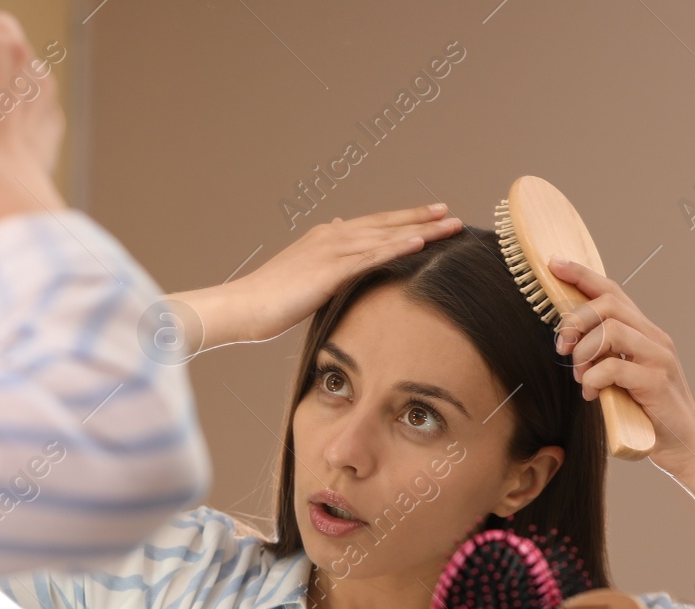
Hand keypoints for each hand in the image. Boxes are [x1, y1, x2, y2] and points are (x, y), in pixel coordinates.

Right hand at [167, 204, 463, 353]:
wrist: (243, 307)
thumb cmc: (269, 299)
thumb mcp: (301, 274)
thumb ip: (322, 257)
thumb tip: (336, 232)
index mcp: (327, 237)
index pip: (374, 225)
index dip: (404, 219)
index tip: (431, 215)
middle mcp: (332, 236)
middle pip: (386, 224)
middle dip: (421, 219)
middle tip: (451, 214)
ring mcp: (331, 251)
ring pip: (385, 236)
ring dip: (420, 230)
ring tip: (448, 226)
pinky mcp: (329, 270)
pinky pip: (370, 257)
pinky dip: (397, 248)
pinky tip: (420, 244)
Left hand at [547, 257, 694, 480]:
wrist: (686, 450)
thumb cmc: (649, 417)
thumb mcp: (622, 380)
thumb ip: (604, 357)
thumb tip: (568, 342)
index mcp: (646, 334)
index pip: (613, 292)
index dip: (582, 275)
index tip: (554, 265)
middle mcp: (656, 339)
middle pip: (608, 304)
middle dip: (575, 320)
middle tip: (561, 347)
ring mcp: (659, 359)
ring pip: (610, 330)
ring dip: (584, 352)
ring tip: (582, 377)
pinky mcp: (657, 382)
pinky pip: (614, 367)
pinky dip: (594, 380)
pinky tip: (594, 396)